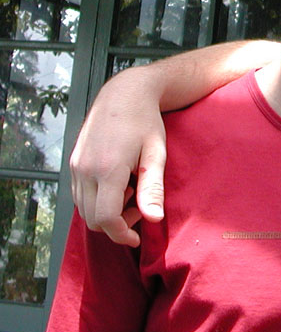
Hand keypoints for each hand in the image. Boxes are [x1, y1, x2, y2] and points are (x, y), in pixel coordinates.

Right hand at [70, 69, 167, 246]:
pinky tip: (118, 185)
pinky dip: (97, 200)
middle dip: (116, 224)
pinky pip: (80, 194)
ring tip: (132, 193)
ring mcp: (76, 166)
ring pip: (84, 209)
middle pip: (92, 218)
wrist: (124, 94)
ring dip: (106, 213)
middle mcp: (85, 169)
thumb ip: (153, 188)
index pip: (106, 218)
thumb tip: (154, 219)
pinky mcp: (73, 162)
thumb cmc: (146, 122)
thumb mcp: (156, 154)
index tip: (137, 238)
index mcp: (108, 169)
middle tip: (140, 209)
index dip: (121, 233)